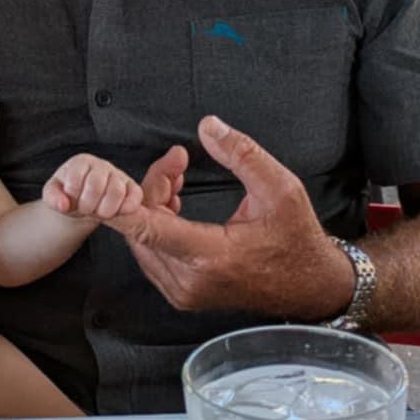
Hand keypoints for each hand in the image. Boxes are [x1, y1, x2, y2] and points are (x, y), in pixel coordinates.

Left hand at [43, 154, 143, 223]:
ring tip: (98, 213)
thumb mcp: (53, 195)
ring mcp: (119, 175)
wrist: (84, 202)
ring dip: (104, 210)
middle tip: (84, 210)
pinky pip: (135, 196)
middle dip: (87, 205)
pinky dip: (125, 208)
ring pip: (117, 192)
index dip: (72, 194)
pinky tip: (115, 214)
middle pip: (96, 184)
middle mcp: (101, 165)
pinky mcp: (132, 188)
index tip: (70, 201)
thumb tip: (63, 205)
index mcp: (81, 162)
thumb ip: (52, 197)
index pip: (76, 176)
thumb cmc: (68, 195)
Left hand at [107, 117, 354, 318]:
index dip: (121, 204)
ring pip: (141, 242)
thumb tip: (208, 126)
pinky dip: (155, 227)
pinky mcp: (182, 294)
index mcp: (210, 256)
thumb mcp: (281, 188)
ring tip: (177, 181)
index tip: (110, 182)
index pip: (148, 229)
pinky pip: (151, 255)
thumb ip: (242, 154)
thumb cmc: (296, 239)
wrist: (310, 286)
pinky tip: (175, 206)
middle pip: (142, 228)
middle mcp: (190, 280)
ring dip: (151, 207)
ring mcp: (183, 291)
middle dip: (151, 188)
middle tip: (177, 162)